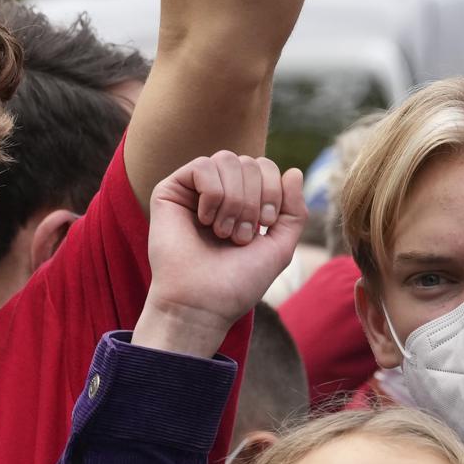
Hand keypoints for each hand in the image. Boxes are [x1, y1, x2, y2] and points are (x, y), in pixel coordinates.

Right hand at [137, 153, 306, 357]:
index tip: (265, 225)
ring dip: (234, 200)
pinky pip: (202, 166)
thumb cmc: (238, 281)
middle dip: (253, 199)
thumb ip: (293, 210)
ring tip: (223, 232)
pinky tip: (204, 220)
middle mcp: (218, 192)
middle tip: (241, 236)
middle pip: (249, 161)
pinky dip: (212, 193)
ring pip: (226, 159)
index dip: (273, 190)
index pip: (264, 166)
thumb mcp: (280, 246)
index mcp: (242, 201)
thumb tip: (293, 170)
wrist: (202, 303)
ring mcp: (193, 190)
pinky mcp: (170, 191)